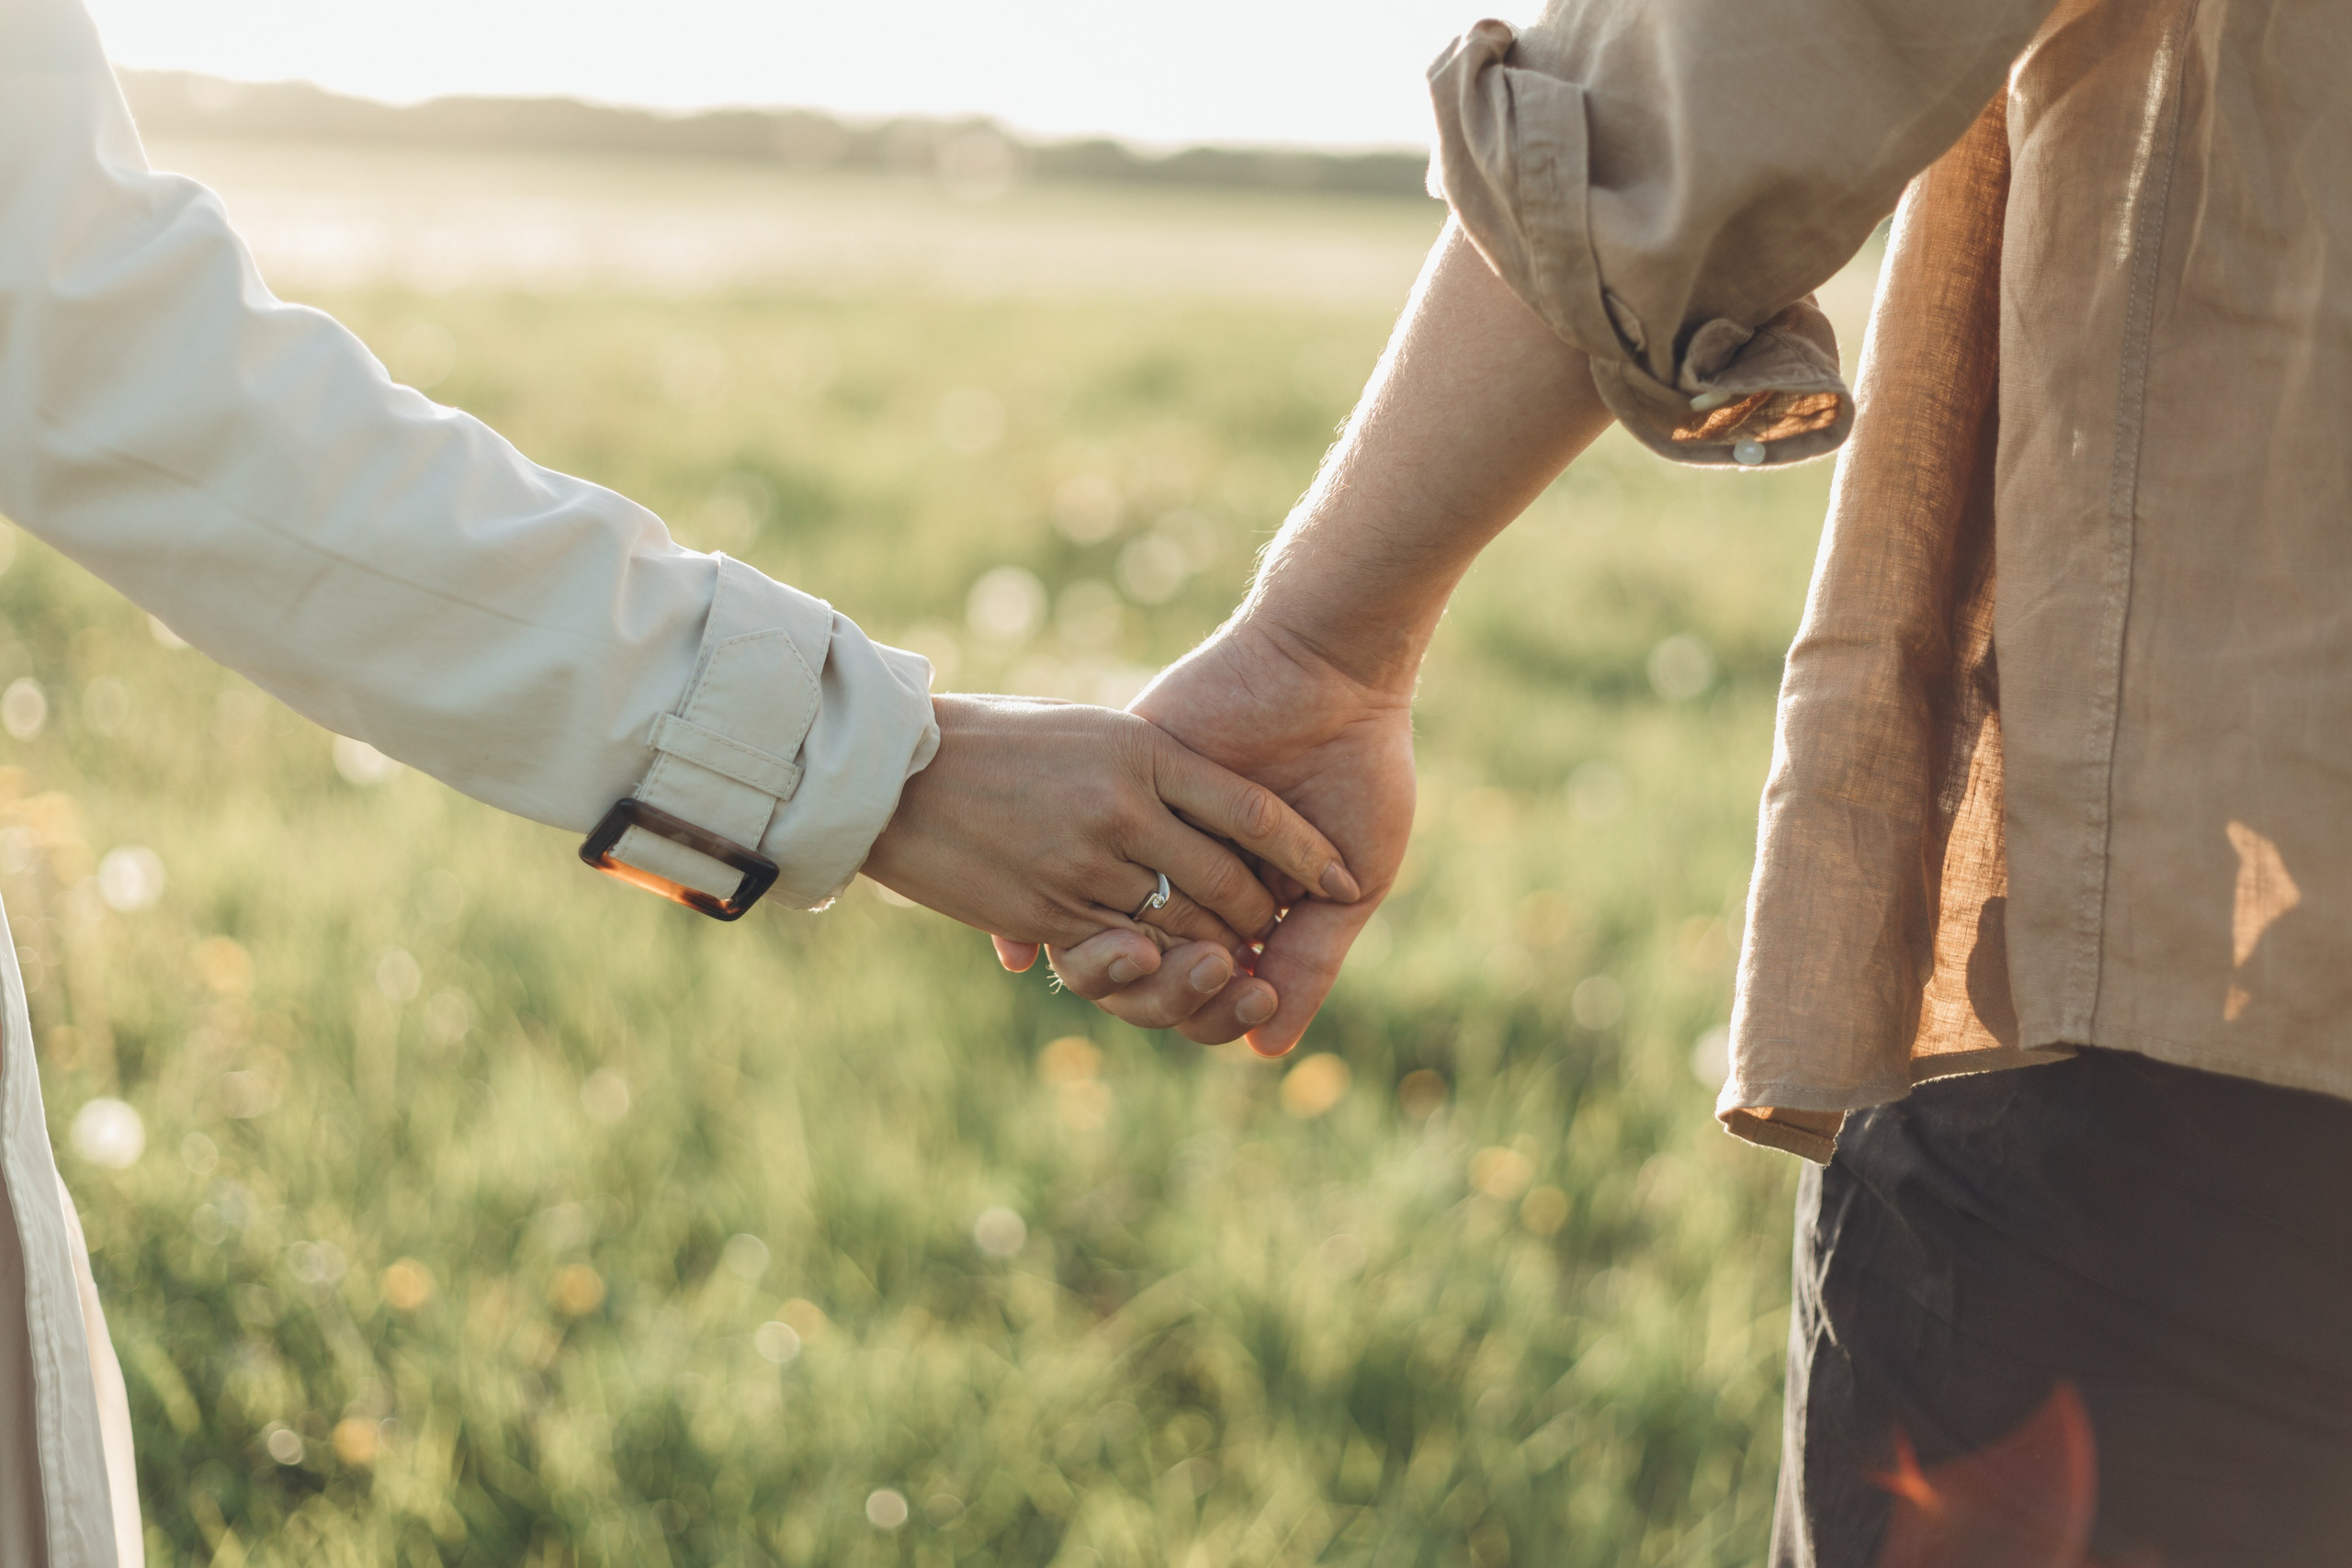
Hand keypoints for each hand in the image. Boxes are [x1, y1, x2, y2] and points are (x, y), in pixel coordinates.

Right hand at [863, 694, 1359, 961]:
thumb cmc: (994, 737)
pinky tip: (1174, 970)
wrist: (895, 767)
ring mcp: (1087, 862)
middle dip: (1263, 914)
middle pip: (1227, 879)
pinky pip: (1124, 952)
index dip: (1305, 852)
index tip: (1343, 877)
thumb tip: (1210, 796)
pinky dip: (1157, 968)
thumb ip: (1150, 762)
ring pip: (1184, 926)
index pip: (1252, 810)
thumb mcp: (1088, 729)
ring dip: (1219, 949)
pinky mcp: (1050, 911)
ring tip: (1241, 958)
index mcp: (1141, 749)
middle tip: (1283, 931)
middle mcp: (1124, 806)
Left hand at [1000, 620, 1414, 1052]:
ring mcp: (1140, 837)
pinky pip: (1059, 858)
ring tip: (1155, 951)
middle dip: (1170, 993)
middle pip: (1145, 974)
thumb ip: (1307, 962)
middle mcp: (1180, 881)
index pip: (1202, 990)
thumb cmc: (1358, 770)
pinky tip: (1033, 938)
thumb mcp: (1350, 880)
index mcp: (1238, 908)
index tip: (1250, 996)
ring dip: (1114, 961)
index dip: (1215, 1011)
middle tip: (1209, 973)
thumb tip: (1265, 1049)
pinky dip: (1037, 908)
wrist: (1328, 668)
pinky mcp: (1108, 787)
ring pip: (1098, 930)